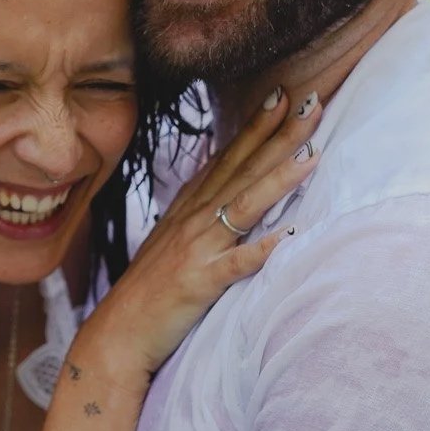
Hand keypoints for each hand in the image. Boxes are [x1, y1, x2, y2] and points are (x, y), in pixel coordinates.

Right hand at [79, 88, 322, 380]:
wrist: (117, 335)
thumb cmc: (148, 293)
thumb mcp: (171, 242)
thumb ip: (197, 215)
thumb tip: (222, 191)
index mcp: (188, 210)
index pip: (227, 159)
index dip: (255, 127)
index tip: (281, 95)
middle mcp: (193, 222)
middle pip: (242, 171)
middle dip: (277, 135)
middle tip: (309, 102)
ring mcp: (196, 250)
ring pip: (243, 206)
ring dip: (278, 179)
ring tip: (312, 154)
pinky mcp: (199, 283)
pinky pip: (236, 265)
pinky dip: (262, 250)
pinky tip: (290, 236)